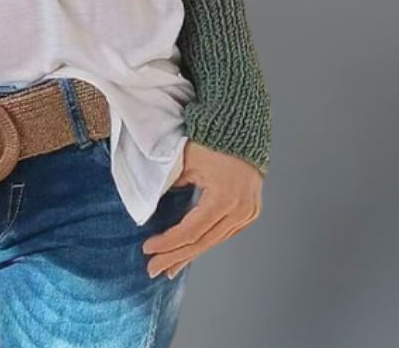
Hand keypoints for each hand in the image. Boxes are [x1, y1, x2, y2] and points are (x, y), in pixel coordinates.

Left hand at [142, 140, 263, 278]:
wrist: (242, 129)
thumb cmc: (212, 140)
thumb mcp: (185, 159)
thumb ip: (170, 182)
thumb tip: (152, 203)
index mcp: (224, 198)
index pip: (191, 230)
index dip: (168, 242)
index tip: (148, 249)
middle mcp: (240, 210)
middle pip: (202, 242)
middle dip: (175, 256)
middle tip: (152, 269)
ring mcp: (248, 213)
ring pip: (214, 241)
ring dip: (189, 254)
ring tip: (168, 267)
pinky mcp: (249, 212)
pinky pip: (224, 233)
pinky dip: (205, 242)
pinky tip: (190, 252)